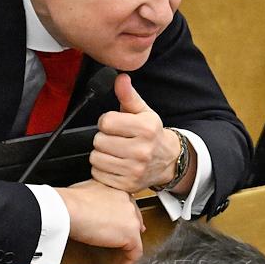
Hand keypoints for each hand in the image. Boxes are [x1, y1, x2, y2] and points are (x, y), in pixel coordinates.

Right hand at [56, 179, 144, 263]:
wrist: (67, 208)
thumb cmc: (67, 202)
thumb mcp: (81, 195)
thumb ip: (90, 201)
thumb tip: (83, 211)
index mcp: (116, 189)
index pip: (125, 207)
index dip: (123, 221)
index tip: (118, 231)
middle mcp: (127, 201)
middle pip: (133, 222)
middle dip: (128, 238)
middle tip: (120, 252)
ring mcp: (131, 217)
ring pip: (134, 239)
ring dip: (123, 255)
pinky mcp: (130, 234)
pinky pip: (134, 254)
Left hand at [91, 74, 181, 192]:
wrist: (168, 161)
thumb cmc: (152, 134)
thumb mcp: (143, 112)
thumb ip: (128, 95)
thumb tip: (121, 79)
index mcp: (146, 128)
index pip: (106, 122)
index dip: (106, 122)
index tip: (114, 125)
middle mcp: (142, 150)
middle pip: (99, 141)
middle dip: (103, 138)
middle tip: (115, 140)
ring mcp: (135, 170)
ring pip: (96, 158)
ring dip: (100, 154)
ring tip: (113, 152)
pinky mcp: (127, 184)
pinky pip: (98, 174)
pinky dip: (102, 169)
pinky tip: (114, 164)